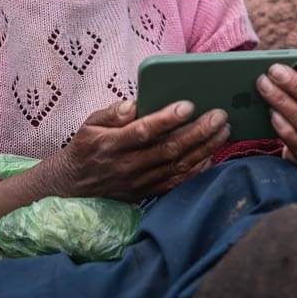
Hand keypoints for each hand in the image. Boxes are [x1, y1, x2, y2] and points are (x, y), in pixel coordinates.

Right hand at [49, 99, 231, 201]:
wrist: (72, 188)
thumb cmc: (86, 148)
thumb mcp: (89, 125)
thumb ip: (112, 113)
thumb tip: (135, 103)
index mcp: (112, 145)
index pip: (143, 131)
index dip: (167, 119)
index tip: (189, 105)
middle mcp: (127, 166)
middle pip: (169, 149)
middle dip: (198, 132)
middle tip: (220, 115)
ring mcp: (139, 182)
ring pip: (178, 166)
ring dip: (205, 148)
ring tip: (224, 130)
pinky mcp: (146, 193)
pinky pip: (176, 183)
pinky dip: (197, 171)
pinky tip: (212, 155)